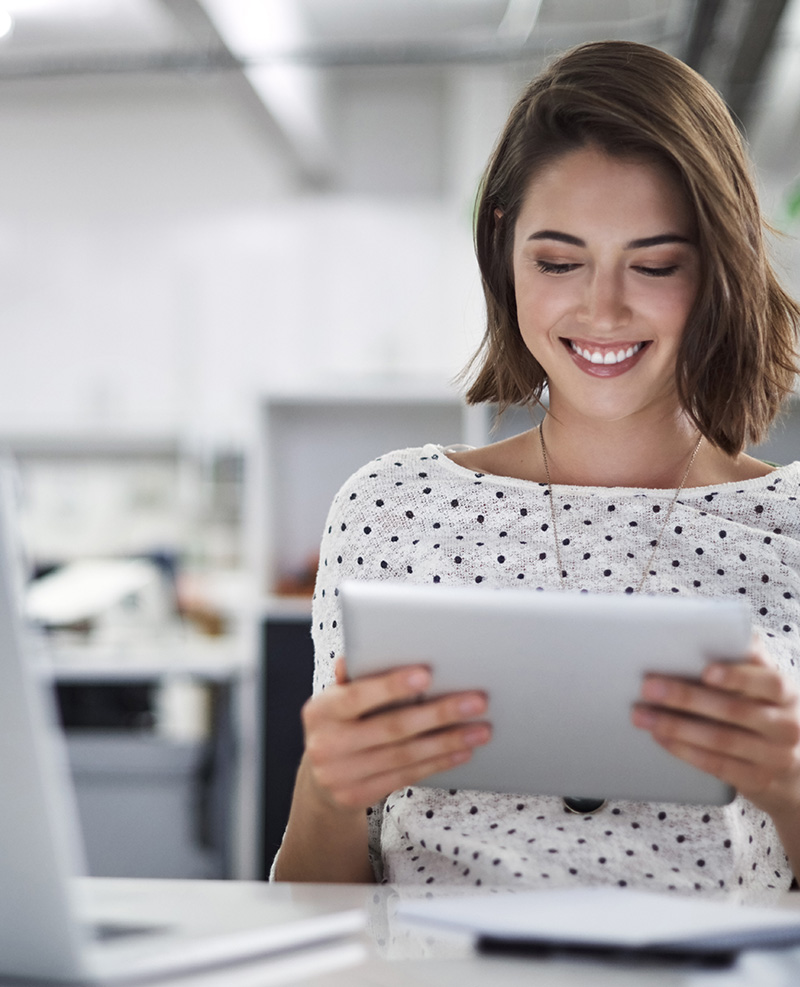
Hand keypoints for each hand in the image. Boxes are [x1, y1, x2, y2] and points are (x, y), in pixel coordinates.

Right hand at [300, 658, 490, 812]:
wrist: (320, 780)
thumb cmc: (340, 723)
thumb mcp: (337, 698)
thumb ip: (354, 678)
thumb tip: (360, 652)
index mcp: (320, 710)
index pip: (357, 696)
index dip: (391, 686)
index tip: (427, 674)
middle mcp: (326, 745)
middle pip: (391, 728)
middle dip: (439, 713)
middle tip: (477, 701)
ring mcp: (340, 776)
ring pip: (405, 755)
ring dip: (448, 741)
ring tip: (481, 729)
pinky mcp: (358, 797)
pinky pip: (407, 776)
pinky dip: (438, 762)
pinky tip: (462, 750)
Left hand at [632, 645, 799, 819]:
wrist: (796, 767)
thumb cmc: (766, 709)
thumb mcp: (765, 685)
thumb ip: (746, 658)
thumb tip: (712, 624)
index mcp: (787, 693)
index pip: (768, 681)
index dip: (737, 676)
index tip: (705, 671)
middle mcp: (786, 725)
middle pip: (734, 710)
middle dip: (686, 697)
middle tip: (648, 687)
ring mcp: (775, 757)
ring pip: (721, 740)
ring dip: (675, 727)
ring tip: (642, 715)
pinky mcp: (758, 780)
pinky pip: (717, 766)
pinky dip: (684, 751)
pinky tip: (660, 738)